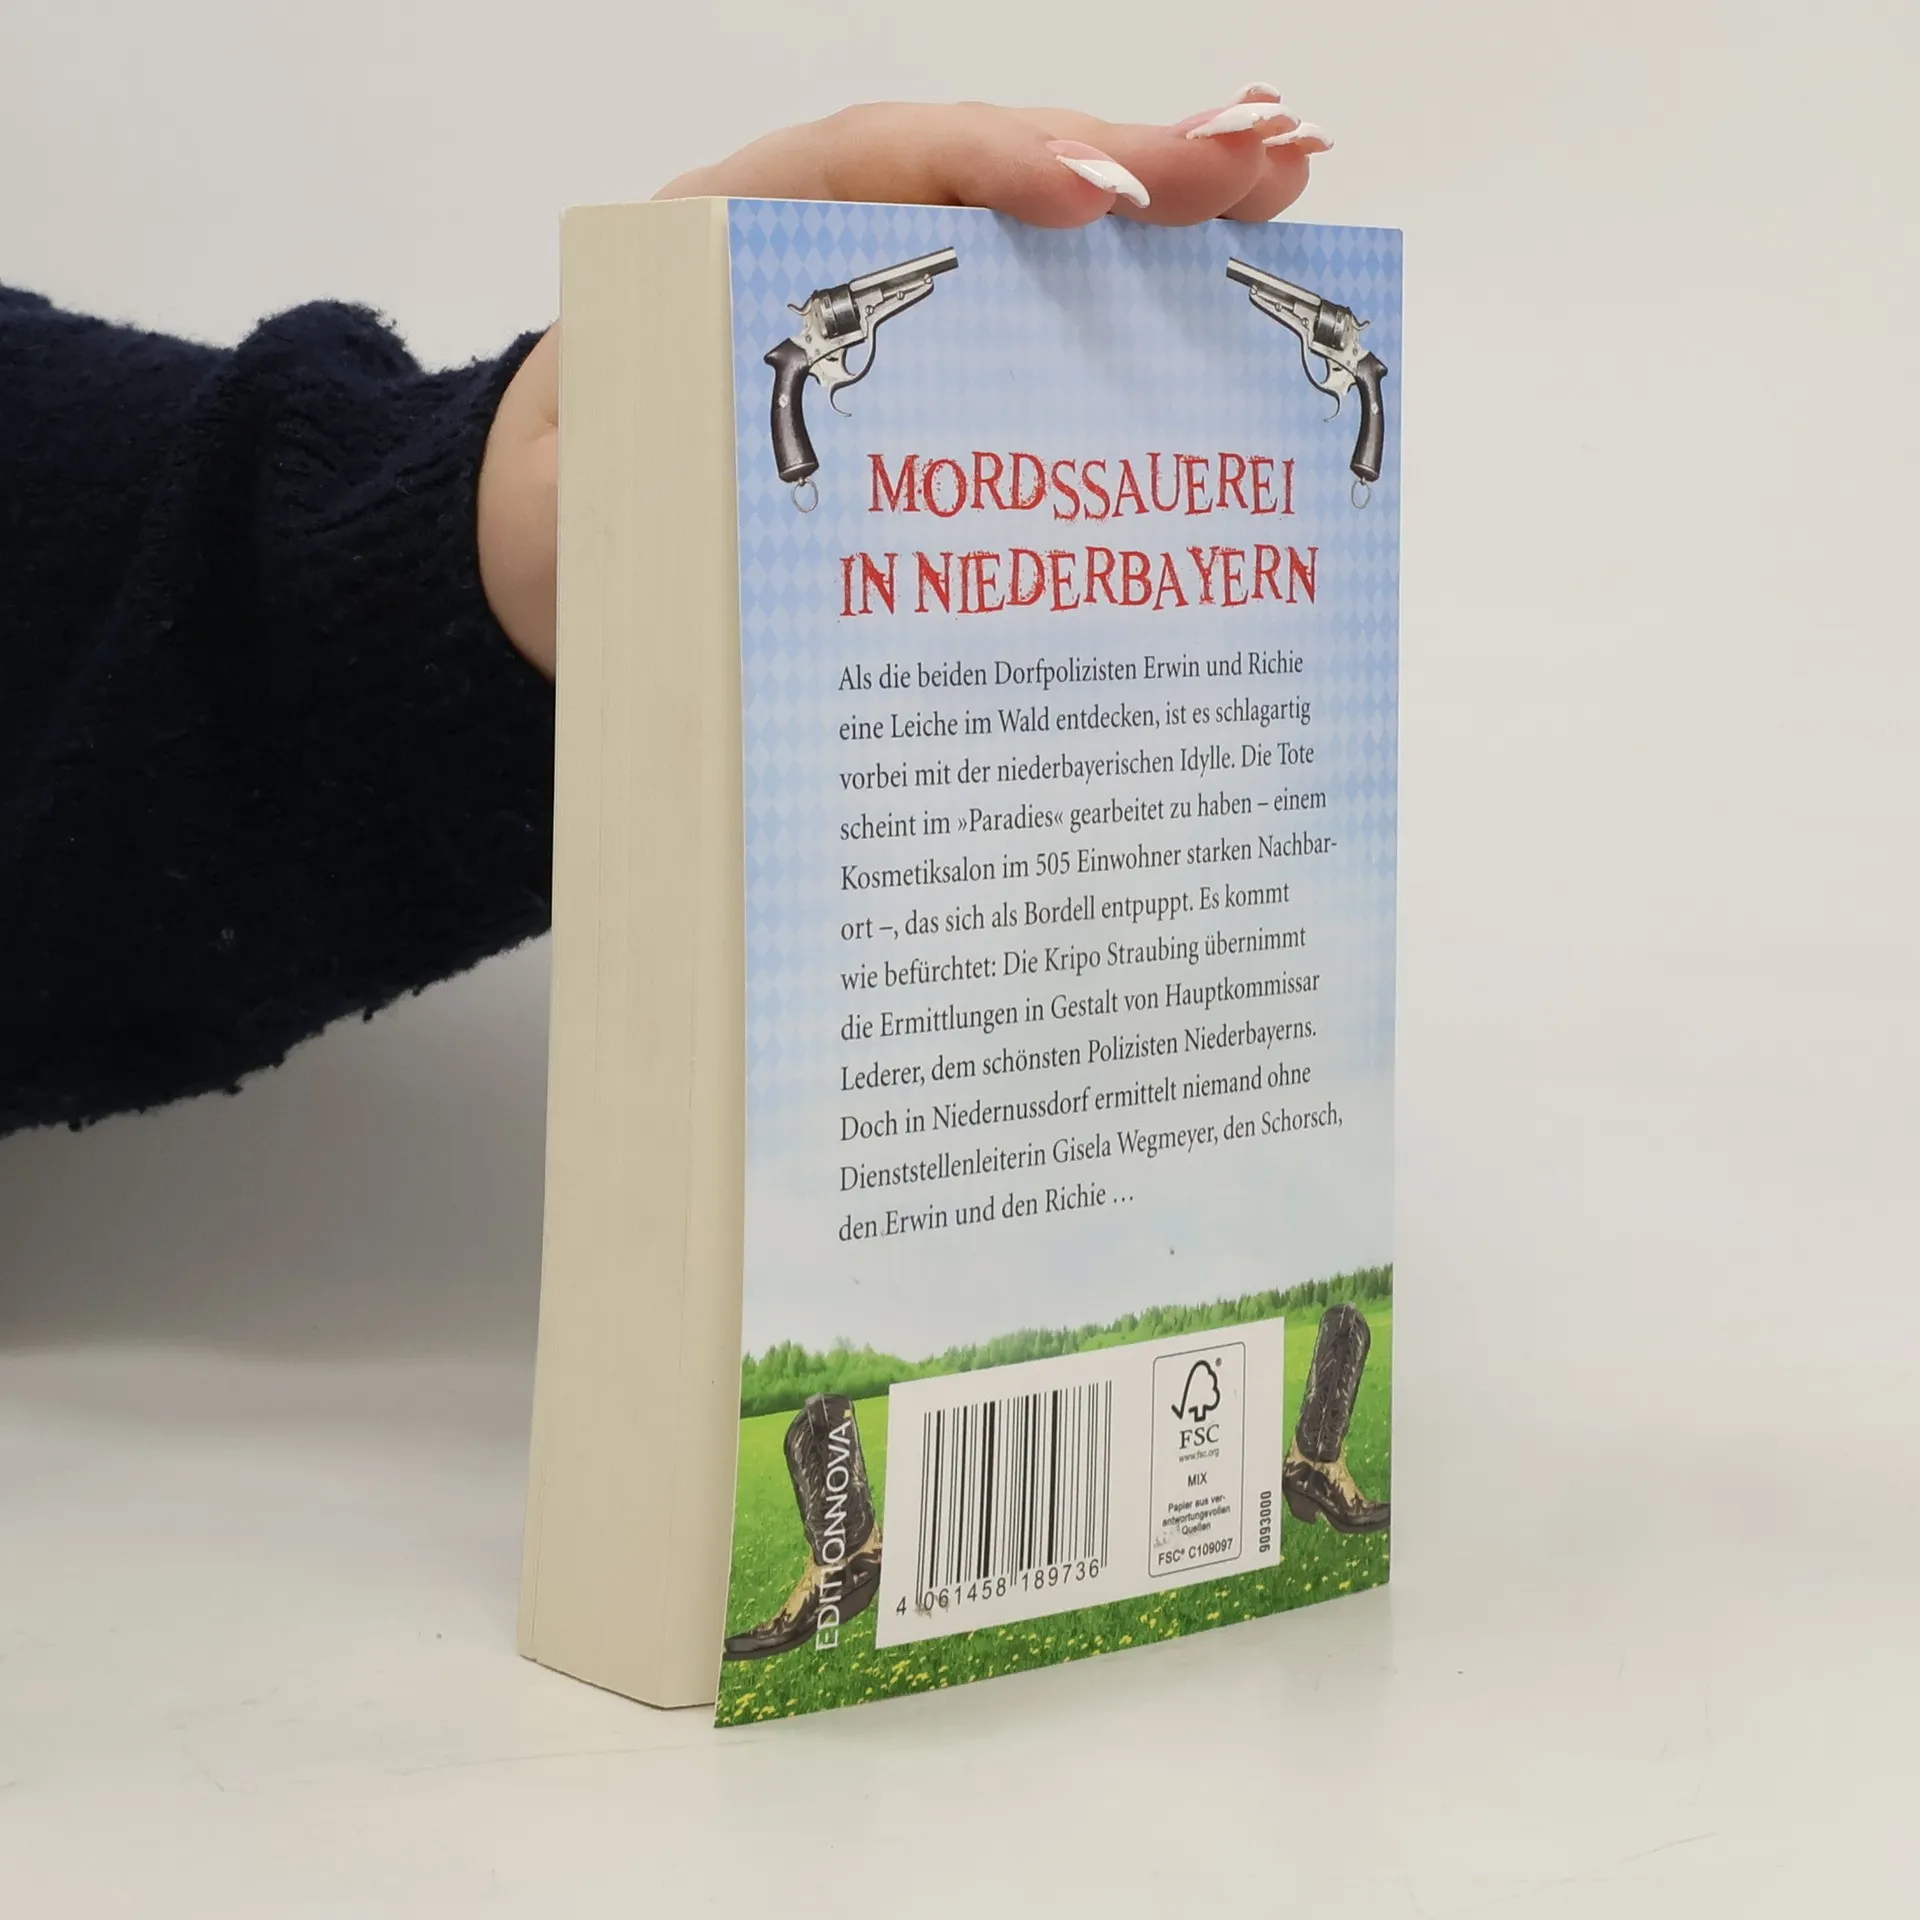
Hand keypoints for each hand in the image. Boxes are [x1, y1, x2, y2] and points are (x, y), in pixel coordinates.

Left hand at [478, 90, 1331, 676]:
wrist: (545, 544)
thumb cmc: (573, 529)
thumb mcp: (589, 520)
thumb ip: (662, 512)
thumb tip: (772, 553)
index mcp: (721, 248)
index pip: (873, 167)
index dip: (991, 170)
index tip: (1096, 203)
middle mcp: (812, 244)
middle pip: (981, 169)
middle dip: (1125, 159)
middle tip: (1258, 161)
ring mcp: (875, 290)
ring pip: (1022, 224)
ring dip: (1157, 194)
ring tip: (1282, 172)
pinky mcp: (916, 350)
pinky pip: (1025, 298)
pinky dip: (1124, 275)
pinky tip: (1218, 254)